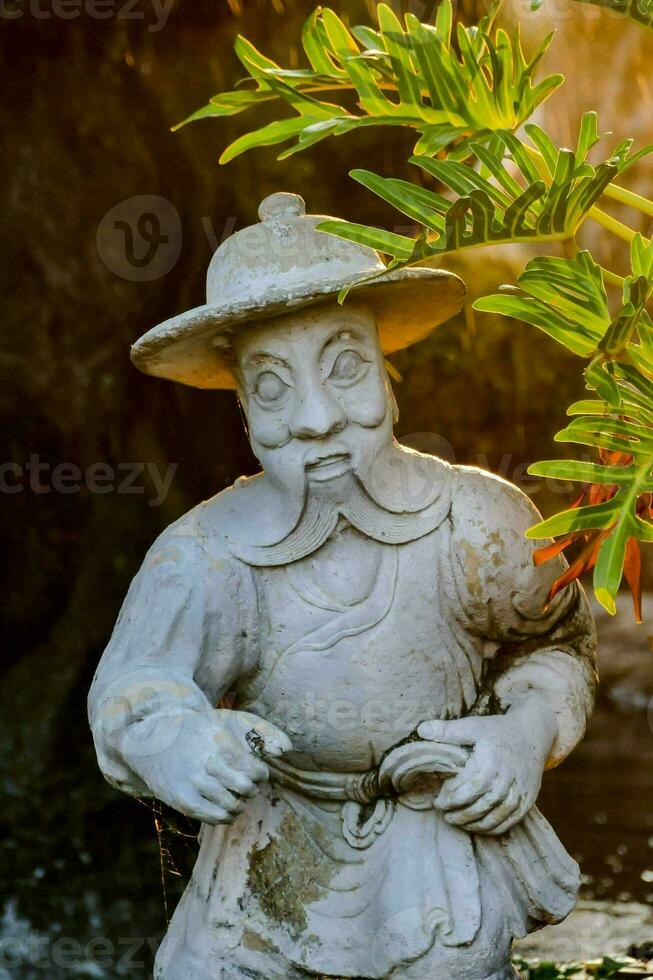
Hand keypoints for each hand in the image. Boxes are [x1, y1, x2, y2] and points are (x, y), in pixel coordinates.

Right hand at [121, 708, 291, 824]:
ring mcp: (192, 784)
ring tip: (236, 796)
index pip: (255, 770)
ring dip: (240, 804)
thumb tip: (287, 749)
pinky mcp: (182, 801)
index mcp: (220, 743)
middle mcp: (206, 764)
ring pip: (231, 807)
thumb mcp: (229, 720)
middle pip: (245, 789)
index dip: (260, 774)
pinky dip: (225, 817)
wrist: (154, 739)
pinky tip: (224, 807)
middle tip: (246, 785)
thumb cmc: (200, 730)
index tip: (255, 772)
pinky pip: (214, 818)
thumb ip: (262, 731)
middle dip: (251, 789)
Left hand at [417, 699, 555, 835]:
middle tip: (444, 815)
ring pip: (497, 816)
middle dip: (461, 814)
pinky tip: (478, 826)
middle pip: (483, 805)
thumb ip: (448, 730)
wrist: (532, 734)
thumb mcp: (474, 725)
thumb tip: (421, 730)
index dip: (453, 797)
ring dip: (475, 824)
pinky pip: (511, 821)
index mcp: (493, 760)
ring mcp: (521, 791)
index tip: (438, 802)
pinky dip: (493, 828)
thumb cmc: (497, 731)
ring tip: (457, 822)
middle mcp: (509, 778)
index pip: (472, 786)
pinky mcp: (528, 800)